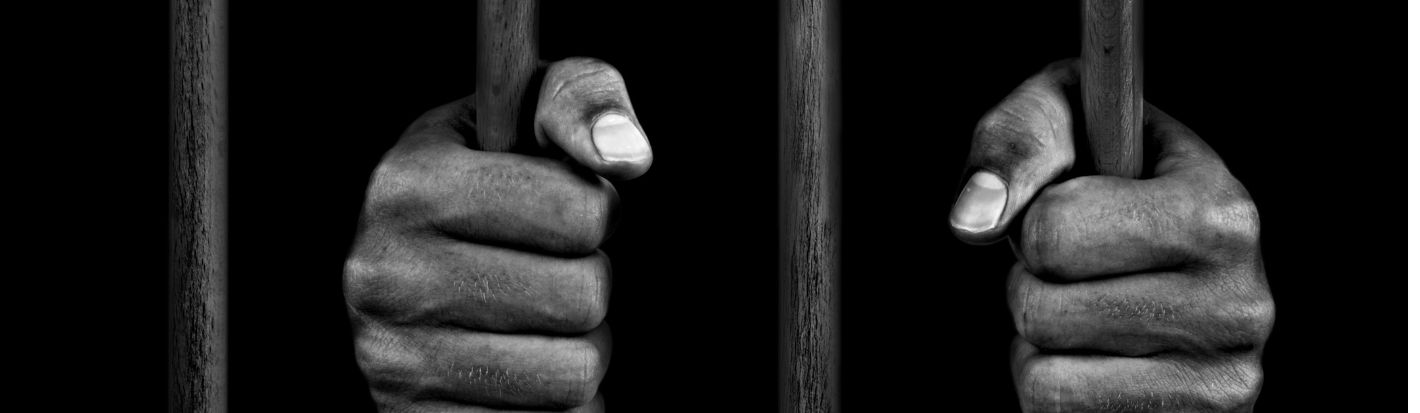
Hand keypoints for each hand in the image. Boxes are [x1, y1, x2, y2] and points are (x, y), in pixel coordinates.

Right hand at [343, 58, 650, 411]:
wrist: (415, 287)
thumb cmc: (493, 195)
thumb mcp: (521, 122)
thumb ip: (578, 102)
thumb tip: (625, 153)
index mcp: (405, 185)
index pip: (577, 209)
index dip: (596, 209)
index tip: (566, 210)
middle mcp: (383, 274)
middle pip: (584, 293)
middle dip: (589, 282)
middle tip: (547, 270)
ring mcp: (396, 360)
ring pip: (576, 369)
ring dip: (579, 347)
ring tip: (535, 319)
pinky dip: (558, 402)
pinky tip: (521, 367)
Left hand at [950, 60, 1273, 411]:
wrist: (1163, 262)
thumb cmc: (1102, 182)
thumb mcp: (1064, 126)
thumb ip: (1015, 149)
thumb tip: (974, 220)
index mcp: (1221, 213)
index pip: (1053, 233)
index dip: (1035, 223)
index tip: (1073, 212)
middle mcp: (1240, 302)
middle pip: (1040, 310)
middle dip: (1031, 286)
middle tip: (1075, 272)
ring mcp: (1222, 379)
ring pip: (1042, 375)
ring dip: (1038, 342)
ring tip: (1086, 310)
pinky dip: (1051, 388)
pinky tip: (1094, 357)